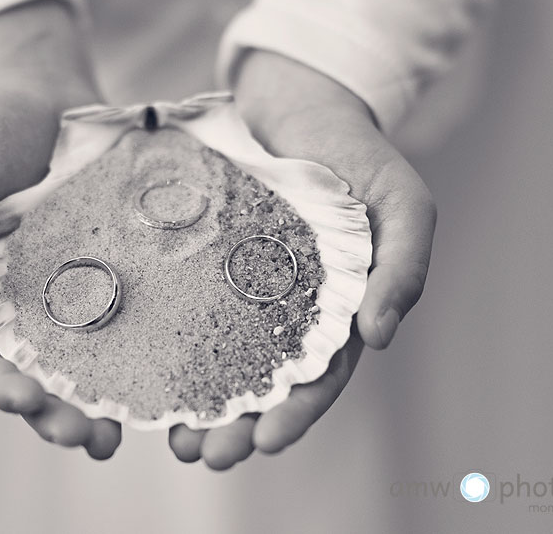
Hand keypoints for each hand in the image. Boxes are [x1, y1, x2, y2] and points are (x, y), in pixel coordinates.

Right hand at [0, 0, 120, 458]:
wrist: (34, 94)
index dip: (2, 388)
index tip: (27, 401)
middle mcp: (32, 306)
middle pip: (45, 376)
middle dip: (64, 414)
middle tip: (93, 438)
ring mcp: (80, 288)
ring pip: (97, 357)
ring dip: (113, 397)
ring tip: (139, 424)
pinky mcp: (124, 266)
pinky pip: (141, 308)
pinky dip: (155, 342)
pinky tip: (183, 359)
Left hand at [167, 50, 435, 468]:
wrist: (300, 97)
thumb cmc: (359, 150)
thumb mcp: (401, 200)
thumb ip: (404, 265)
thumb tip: (379, 340)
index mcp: (342, 307)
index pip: (322, 374)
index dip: (297, 414)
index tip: (264, 443)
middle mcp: (291, 306)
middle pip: (265, 381)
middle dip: (238, 425)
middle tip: (202, 456)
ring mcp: (246, 285)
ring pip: (223, 357)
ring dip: (201, 402)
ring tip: (172, 439)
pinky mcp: (207, 260)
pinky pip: (187, 307)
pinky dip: (172, 344)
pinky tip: (148, 372)